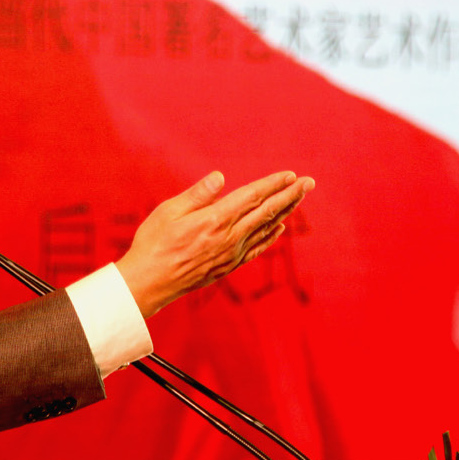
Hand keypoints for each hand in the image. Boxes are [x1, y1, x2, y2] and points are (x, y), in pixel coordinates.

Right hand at [115, 170, 313, 317]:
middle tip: (309, 182)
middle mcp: (229, 238)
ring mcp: (231, 254)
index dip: (273, 185)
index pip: (252, 197)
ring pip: (266, 229)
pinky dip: (271, 236)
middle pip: (267, 212)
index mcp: (215, 220)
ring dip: (285, 212)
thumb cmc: (153, 244)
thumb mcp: (169, 211)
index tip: (291, 175)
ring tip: (299, 199)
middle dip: (290, 195)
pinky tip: (279, 227)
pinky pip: (257, 248)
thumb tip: (220, 177)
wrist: (148, 284)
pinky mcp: (228, 266)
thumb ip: (198, 195)